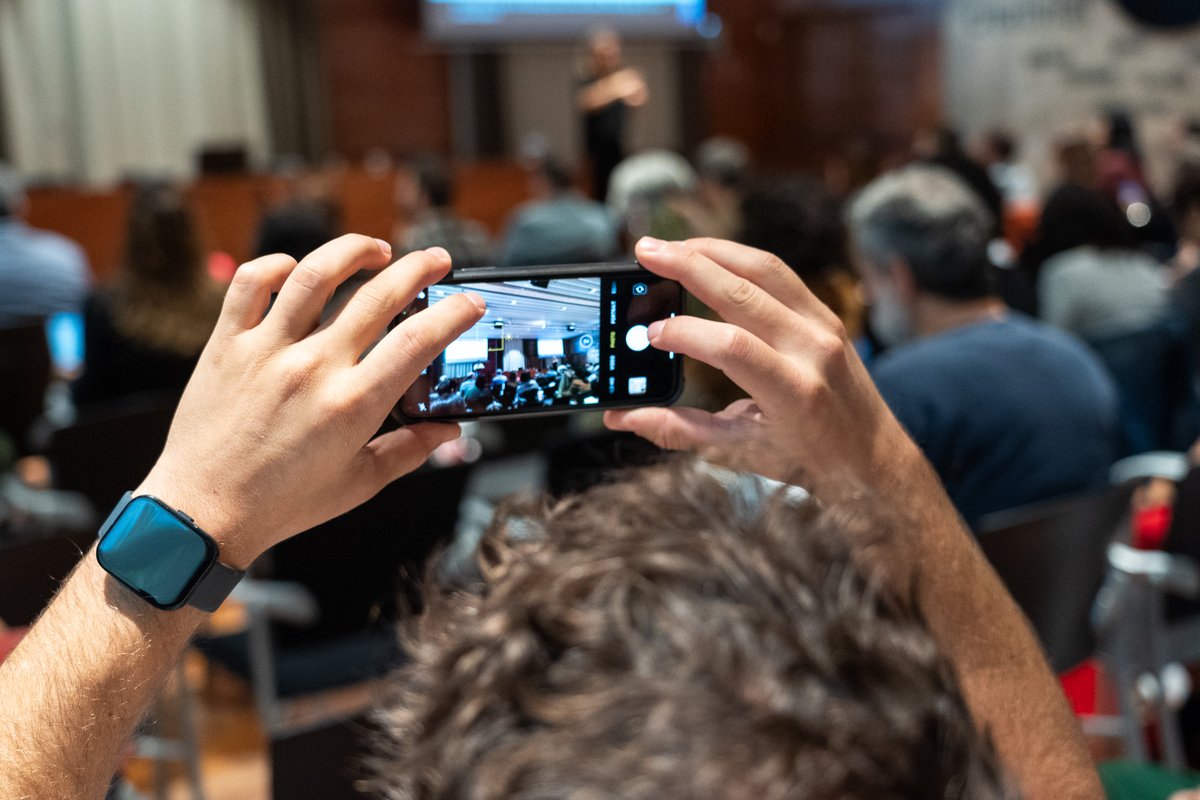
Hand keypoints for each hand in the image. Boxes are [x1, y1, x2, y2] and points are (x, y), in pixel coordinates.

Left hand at [137, 235, 484, 568]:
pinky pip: (251, 284)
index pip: (417, 342)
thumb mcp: (359, 484)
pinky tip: (297, 268)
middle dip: (419, 268)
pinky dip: (276, 265)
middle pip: (378, 295)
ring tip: (377, 250)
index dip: (453, 314)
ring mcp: (266, 351)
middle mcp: (312, 369)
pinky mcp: (227, 344)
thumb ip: (409, 451)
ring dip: (354, 252)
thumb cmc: (281, 503)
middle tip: (437, 260)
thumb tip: (447, 432)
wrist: (202, 512)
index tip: (469, 304)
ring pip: (315, 274)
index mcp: (352, 405)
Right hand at [605, 237, 919, 498]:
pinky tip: (706, 257)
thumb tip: (621, 417)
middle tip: (644, 251)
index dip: (684, 334)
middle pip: (743, 292)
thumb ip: (677, 430)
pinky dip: (738, 259)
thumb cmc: (808, 460)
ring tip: (670, 247)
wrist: (873, 459)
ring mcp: (824, 325)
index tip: (649, 334)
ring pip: (764, 268)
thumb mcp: (740, 452)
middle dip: (689, 266)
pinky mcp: (825, 314)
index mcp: (795, 391)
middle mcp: (814, 350)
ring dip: (713, 250)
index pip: (731, 347)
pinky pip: (779, 274)